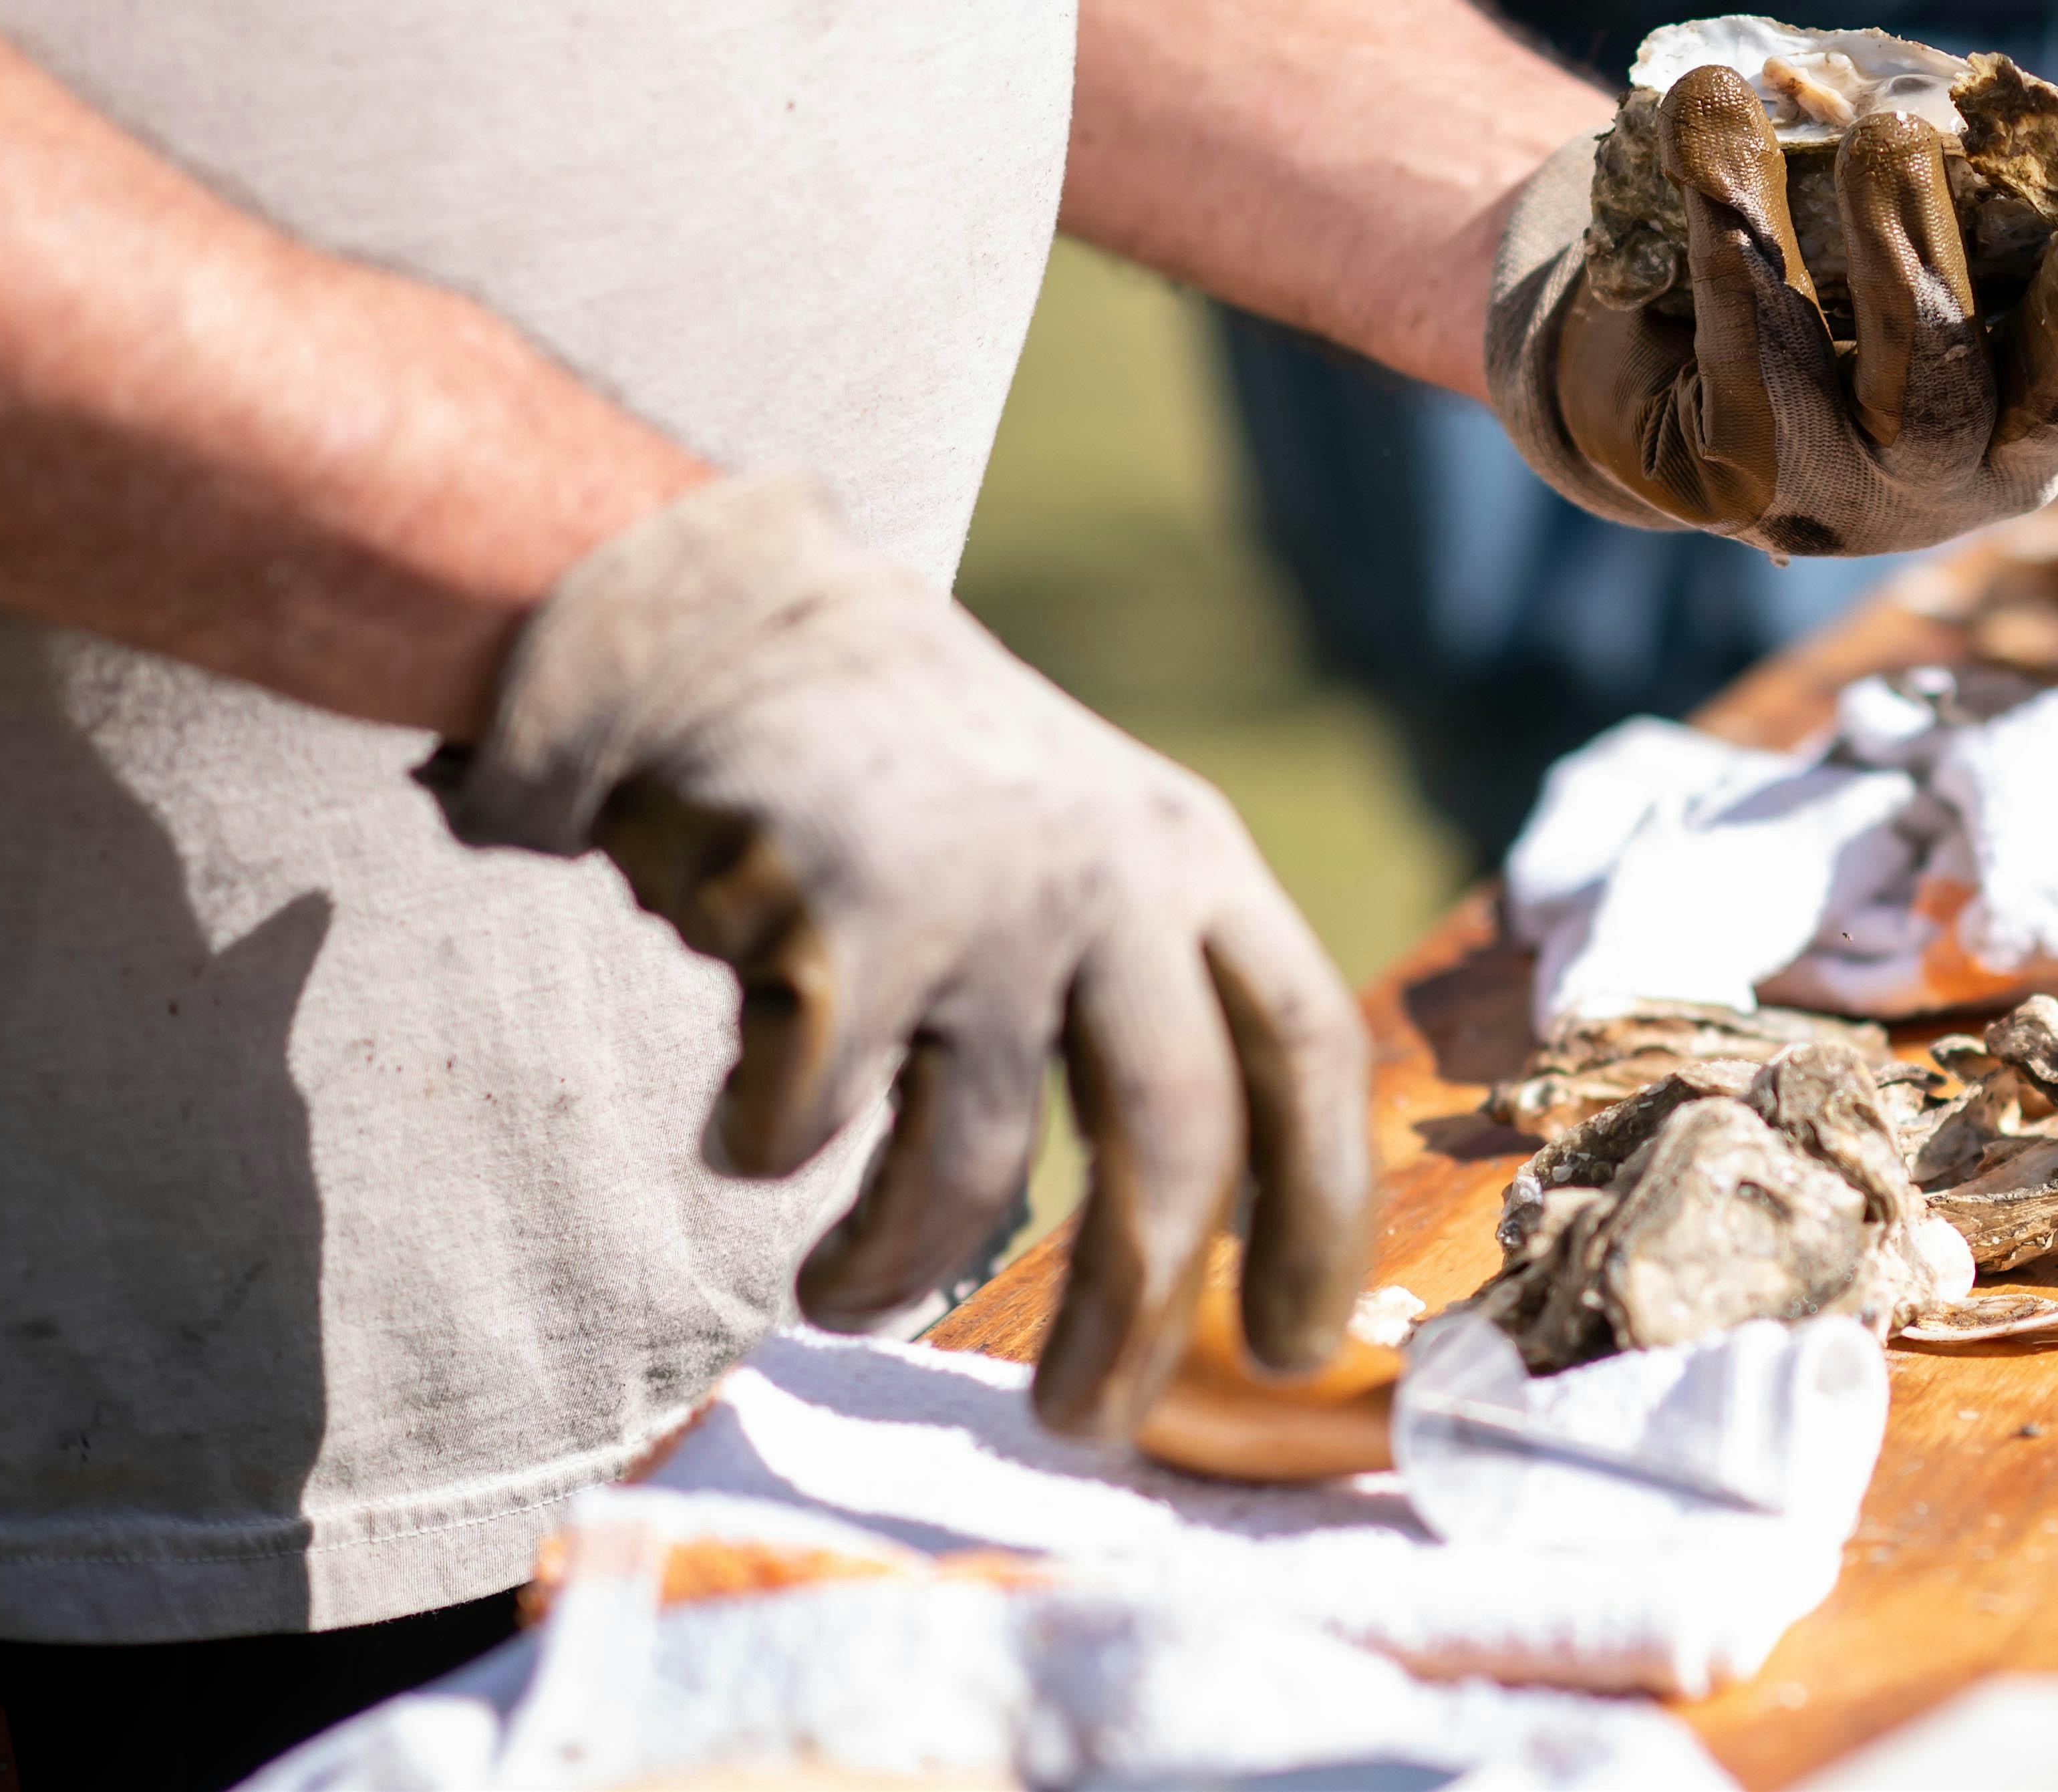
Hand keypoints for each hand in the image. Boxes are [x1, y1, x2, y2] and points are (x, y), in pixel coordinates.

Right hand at [428, 473, 1371, 1440]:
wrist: (734, 628)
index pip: (1308, 1053)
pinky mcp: (834, 927)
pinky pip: (807, 1123)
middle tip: (1083, 1429)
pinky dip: (766, 1158)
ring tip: (841, 1296)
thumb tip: (1198, 1239)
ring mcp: (976, 901)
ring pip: (974, 1171)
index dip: (1323, 1210)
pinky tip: (742, 1139)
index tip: (1306, 1345)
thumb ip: (1146, 992)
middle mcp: (1110, 881)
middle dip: (1132, 1321)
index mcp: (1193, 864)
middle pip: (1172, 1151)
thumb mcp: (1087, 846)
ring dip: (897, 1270)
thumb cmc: (919, 783)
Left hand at [1487, 67, 2057, 554]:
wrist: (1642, 331)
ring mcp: (1856, 490)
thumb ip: (2037, 184)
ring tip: (1888, 124)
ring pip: (1910, 374)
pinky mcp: (1736, 479)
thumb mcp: (1940, 223)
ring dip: (1905, 236)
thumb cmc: (1826, 256)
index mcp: (2047, 402)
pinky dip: (1739, 236)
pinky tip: (1717, 130)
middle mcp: (1973, 465)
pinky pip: (1753, 356)